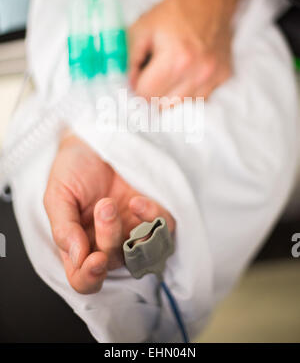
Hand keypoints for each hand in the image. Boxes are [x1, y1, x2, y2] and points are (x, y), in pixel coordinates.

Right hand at [44, 134, 174, 293]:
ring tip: (114, 203)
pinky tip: (137, 201)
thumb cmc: (72, 167)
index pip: (85, 279)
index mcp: (79, 244)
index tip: (95, 260)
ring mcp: (132, 228)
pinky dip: (153, 218)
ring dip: (132, 235)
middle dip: (109, 238)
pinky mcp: (152, 212)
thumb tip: (77, 258)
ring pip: (142, 252)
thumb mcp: (57, 195)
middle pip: (114, 263)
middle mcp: (107, 241)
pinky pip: (163, 228)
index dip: (90, 277)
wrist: (94, 138)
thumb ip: (63, 228)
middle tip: (103, 206)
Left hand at [129, 0, 251, 100]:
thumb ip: (129, 60)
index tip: (140, 74)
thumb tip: (130, 85)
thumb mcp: (141, 29)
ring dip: (171, 94)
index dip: (138, 85)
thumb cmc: (172, 14)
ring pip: (182, 105)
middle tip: (154, 73)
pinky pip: (200, 98)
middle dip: (154, 92)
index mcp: (176, 60)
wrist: (209, 0)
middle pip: (163, 105)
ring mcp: (213, 77)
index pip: (146, 94)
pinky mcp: (224, 77)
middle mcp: (198, 72)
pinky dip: (189, 91)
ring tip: (170, 72)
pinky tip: (187, 72)